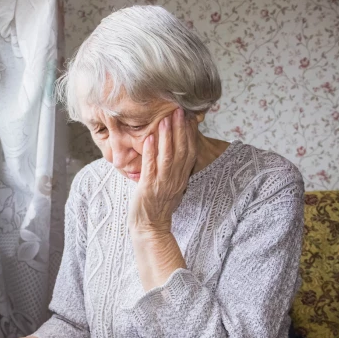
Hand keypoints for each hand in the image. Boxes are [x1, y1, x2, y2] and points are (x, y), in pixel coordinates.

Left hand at [128, 107, 196, 235]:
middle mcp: (175, 179)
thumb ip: (173, 170)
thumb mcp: (170, 186)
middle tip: (179, 110)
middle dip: (181, 129)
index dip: (190, 134)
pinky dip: (151, 152)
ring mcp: (162, 183)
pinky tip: (150, 138)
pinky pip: (151, 167)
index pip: (190, 152)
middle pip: (182, 151)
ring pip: (168, 157)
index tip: (189, 116)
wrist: (150, 228)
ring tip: (165, 119)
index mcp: (181, 178)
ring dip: (167, 137)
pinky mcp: (148, 188)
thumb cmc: (157, 206)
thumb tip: (172, 152)